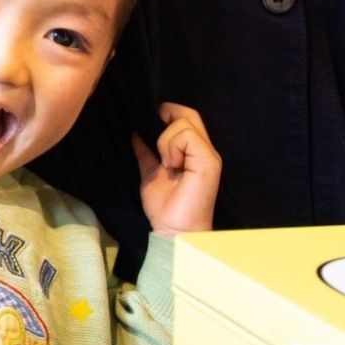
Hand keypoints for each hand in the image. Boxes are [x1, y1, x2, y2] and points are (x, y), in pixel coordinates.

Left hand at [133, 103, 220, 235]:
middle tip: (154, 143)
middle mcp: (203, 149)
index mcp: (192, 151)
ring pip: (184, 121)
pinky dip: (171, 146)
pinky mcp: (209, 161)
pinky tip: (170, 166)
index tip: (148, 133)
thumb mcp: (150, 172)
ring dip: (165, 139)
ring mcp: (208, 154)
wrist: (173, 232)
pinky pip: (187, 135)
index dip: (164, 115)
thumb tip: (135, 131)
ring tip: (166, 163)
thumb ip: (146, 152)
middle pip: (187, 112)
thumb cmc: (165, 207)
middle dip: (164, 118)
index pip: (183, 116)